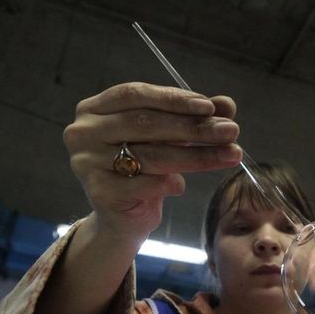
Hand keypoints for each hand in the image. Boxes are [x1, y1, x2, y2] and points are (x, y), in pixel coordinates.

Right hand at [63, 82, 241, 242]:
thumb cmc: (143, 172)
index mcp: (95, 109)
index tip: (211, 106)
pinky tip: (183, 187)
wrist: (122, 219)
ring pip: (150, 155)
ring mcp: (87, 162)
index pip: (137, 94)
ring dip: (196, 156)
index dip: (174, 99)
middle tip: (231, 131)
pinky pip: (142, 184)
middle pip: (146, 124)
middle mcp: (84, 132)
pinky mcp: (99, 193)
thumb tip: (227, 104)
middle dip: (194, 128)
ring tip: (230, 154)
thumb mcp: (167, 140)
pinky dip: (167, 183)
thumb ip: (191, 119)